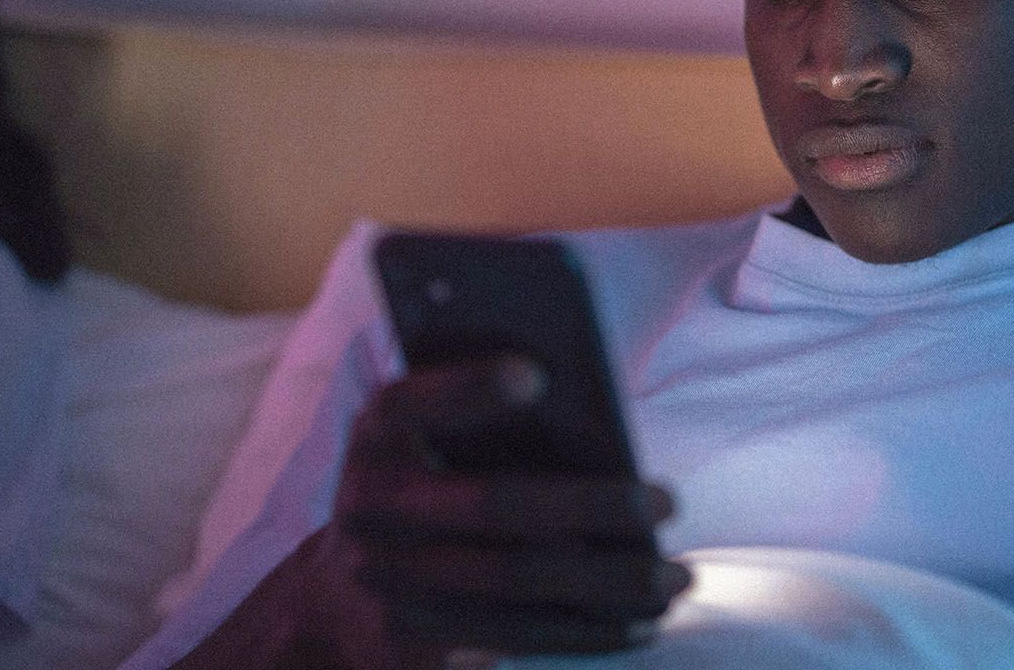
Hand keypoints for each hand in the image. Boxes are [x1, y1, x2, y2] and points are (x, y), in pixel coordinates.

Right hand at [307, 352, 691, 666]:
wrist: (337, 603)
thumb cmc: (420, 489)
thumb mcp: (425, 440)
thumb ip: (480, 416)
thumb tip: (587, 415)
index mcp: (377, 435)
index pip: (408, 402)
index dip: (465, 388)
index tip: (535, 372)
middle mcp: (370, 506)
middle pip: (491, 505)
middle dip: (589, 505)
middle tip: (666, 500)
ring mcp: (388, 579)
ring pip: (515, 580)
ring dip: (608, 580)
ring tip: (677, 573)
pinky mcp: (415, 640)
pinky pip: (516, 635)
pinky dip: (587, 630)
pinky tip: (644, 619)